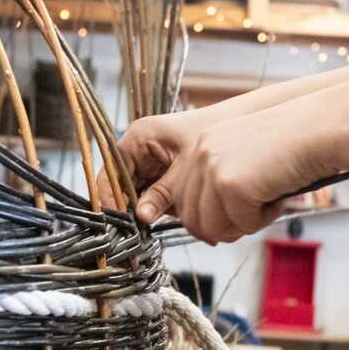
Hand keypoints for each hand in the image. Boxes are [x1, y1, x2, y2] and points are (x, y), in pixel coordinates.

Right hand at [98, 107, 219, 213]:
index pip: (111, 171)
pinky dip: (161, 203)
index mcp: (138, 137)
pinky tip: (174, 208)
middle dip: (133, 205)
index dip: (112, 197)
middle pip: (122, 184)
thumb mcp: (184, 170)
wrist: (236, 125)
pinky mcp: (161, 170)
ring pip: (137, 191)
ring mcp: (149, 160)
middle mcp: (138, 148)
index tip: (119, 219)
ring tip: (166, 213)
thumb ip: (161, 194)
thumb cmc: (212, 135)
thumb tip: (141, 216)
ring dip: (148, 206)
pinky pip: (152, 192)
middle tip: (143, 224)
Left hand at [145, 100, 336, 243]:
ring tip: (266, 206)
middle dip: (222, 229)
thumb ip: (220, 183)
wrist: (320, 129)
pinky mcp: (231, 184)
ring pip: (212, 228)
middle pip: (191, 218)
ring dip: (243, 226)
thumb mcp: (244, 158)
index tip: (224, 227)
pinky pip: (241, 225)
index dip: (201, 220)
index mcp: (200, 145)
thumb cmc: (292, 144)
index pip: (179, 197)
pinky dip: (263, 220)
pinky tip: (277, 199)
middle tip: (252, 219)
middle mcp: (200, 153)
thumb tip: (207, 228)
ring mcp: (213, 168)